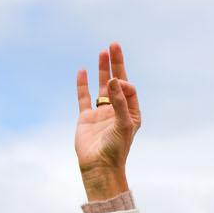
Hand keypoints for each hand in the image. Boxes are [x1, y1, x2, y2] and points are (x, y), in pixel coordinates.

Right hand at [75, 42, 141, 198]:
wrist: (99, 167)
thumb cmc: (116, 149)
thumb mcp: (123, 125)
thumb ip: (119, 102)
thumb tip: (113, 80)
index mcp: (131, 113)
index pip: (129, 89)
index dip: (123, 83)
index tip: (117, 84)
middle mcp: (116, 110)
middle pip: (117, 82)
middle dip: (116, 64)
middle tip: (113, 45)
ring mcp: (101, 113)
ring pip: (101, 86)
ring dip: (103, 70)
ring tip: (103, 52)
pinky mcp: (86, 117)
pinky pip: (84, 97)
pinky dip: (83, 84)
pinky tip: (82, 70)